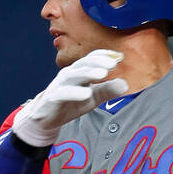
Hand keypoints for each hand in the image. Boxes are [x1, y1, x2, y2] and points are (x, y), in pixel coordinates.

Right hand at [12, 50, 128, 147]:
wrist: (47, 117)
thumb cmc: (71, 102)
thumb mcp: (92, 98)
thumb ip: (107, 91)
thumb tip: (125, 84)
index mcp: (79, 72)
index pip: (91, 59)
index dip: (103, 56)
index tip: (119, 57)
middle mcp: (69, 74)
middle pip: (83, 64)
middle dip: (98, 62)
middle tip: (112, 63)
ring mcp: (59, 85)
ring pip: (73, 75)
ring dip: (87, 73)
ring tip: (102, 74)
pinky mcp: (52, 97)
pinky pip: (63, 93)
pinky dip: (74, 92)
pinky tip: (86, 94)